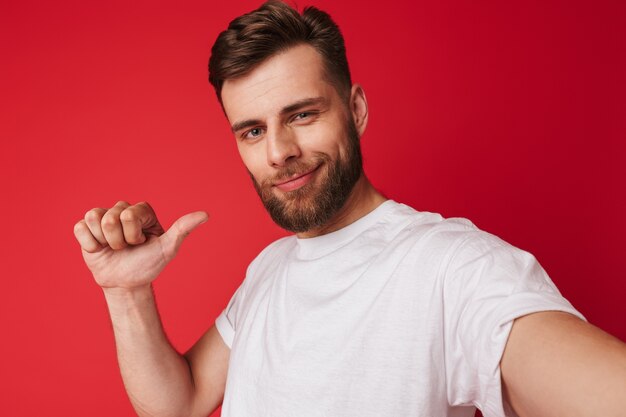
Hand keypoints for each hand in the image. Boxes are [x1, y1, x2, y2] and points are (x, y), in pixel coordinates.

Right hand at [73, 201, 207, 290]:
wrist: (127, 283)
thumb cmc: (149, 264)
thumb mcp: (167, 248)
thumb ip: (183, 229)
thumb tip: (206, 214)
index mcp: (143, 210)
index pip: (129, 215)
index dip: (133, 235)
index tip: (140, 244)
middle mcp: (123, 209)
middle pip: (110, 218)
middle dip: (118, 240)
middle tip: (126, 248)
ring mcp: (104, 217)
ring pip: (93, 219)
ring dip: (103, 242)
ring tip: (113, 248)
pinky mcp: (86, 227)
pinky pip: (80, 228)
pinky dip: (89, 244)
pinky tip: (99, 250)